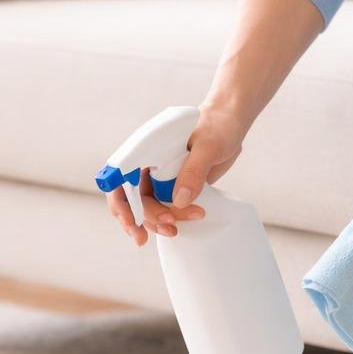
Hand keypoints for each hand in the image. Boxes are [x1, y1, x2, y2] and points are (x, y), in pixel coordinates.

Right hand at [105, 103, 248, 244]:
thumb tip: (179, 200)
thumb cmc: (217, 125)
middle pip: (132, 197)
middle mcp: (149, 164)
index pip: (120, 177)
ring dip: (157, 222)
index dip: (121, 201)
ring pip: (148, 206)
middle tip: (169, 227)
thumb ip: (193, 171)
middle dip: (143, 218)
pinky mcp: (174, 185)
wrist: (231, 124)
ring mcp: (160, 176)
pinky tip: (180, 225)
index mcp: (146, 148)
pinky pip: (165, 207)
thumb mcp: (207, 146)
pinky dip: (170, 218)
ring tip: (176, 229)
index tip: (131, 222)